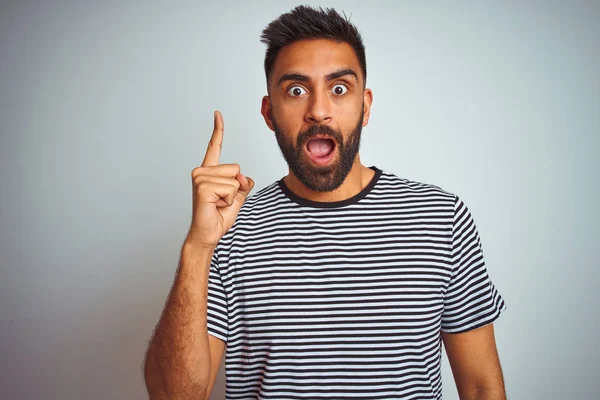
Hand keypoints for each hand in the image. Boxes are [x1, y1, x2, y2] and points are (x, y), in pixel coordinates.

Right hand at [186, 111, 253, 248]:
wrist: (208, 234)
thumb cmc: (218, 216)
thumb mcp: (237, 197)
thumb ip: (243, 184)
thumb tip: (243, 177)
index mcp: (209, 171)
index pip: (214, 147)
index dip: (218, 130)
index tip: (217, 114)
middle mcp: (202, 171)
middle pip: (236, 168)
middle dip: (236, 188)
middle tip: (221, 201)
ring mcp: (200, 178)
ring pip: (234, 180)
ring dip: (232, 196)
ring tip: (217, 204)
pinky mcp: (202, 187)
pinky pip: (230, 189)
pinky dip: (228, 201)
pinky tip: (215, 206)